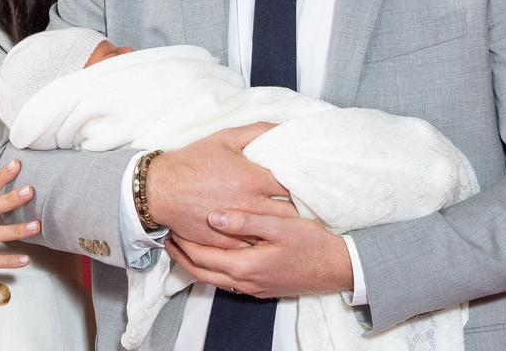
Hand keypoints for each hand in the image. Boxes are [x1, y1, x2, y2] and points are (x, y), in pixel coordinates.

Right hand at [146, 123, 290, 247]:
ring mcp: (240, 228)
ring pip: (274, 233)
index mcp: (254, 179)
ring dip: (283, 227)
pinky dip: (262, 241)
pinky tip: (266, 236)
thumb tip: (282, 128)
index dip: (303, 184)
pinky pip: (254, 247)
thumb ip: (256, 131)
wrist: (161, 188)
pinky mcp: (227, 244)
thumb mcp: (225, 138)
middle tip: (303, 204)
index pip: (294, 185)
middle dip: (299, 209)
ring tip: (290, 222)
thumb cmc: (193, 161)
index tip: (307, 183)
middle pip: (290, 213)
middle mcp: (251, 206)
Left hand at [166, 210, 353, 297]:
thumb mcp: (279, 226)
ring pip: (212, 279)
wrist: (337, 268)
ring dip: (194, 262)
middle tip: (167, 236)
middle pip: (200, 272)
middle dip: (181, 255)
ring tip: (183, 243)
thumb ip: (245, 221)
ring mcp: (253, 288)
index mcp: (245, 266)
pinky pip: (226, 280)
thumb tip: (213, 217)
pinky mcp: (261, 287)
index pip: (201, 257)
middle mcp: (244, 282)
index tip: (170, 224)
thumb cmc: (310, 243)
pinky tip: (212, 252)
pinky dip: (211, 267)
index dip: (183, 242)